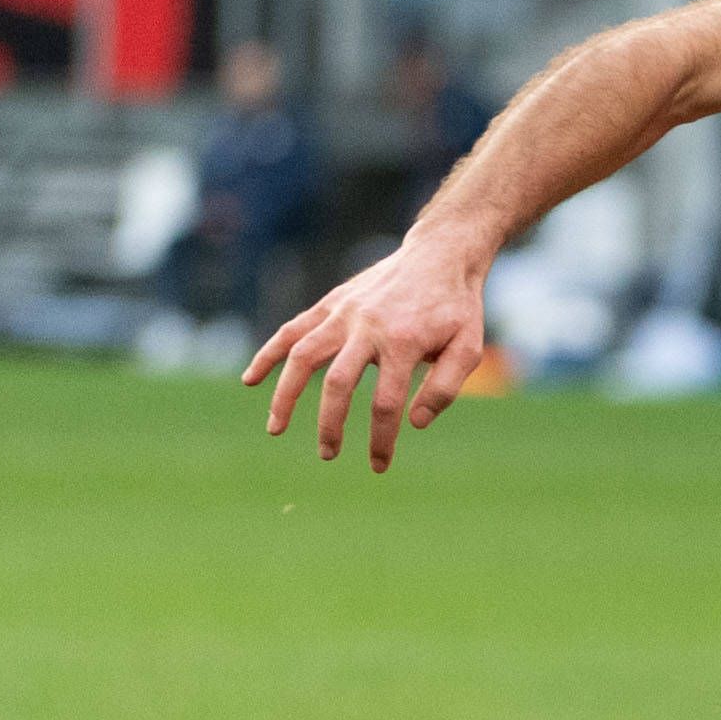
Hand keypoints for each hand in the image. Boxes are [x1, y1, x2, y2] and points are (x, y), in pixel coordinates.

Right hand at [244, 230, 494, 469]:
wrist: (439, 255)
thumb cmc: (456, 308)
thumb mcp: (468, 347)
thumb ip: (445, 387)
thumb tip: (414, 423)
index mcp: (405, 342)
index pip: (386, 403)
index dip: (381, 439)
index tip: (379, 464)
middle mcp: (368, 327)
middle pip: (338, 384)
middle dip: (330, 425)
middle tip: (328, 454)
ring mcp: (344, 314)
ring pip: (303, 356)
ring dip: (285, 395)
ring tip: (275, 428)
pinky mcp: (331, 304)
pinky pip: (293, 330)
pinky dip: (269, 353)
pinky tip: (252, 379)